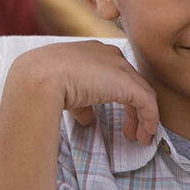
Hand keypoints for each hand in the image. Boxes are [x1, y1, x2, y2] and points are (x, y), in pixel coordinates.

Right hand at [8, 40, 158, 141]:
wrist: (39, 79)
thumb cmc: (42, 82)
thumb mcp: (64, 90)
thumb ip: (81, 103)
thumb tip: (87, 119)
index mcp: (93, 52)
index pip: (115, 75)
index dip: (119, 97)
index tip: (118, 117)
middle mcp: (109, 55)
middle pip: (130, 84)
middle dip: (133, 109)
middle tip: (132, 131)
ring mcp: (120, 67)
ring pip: (141, 93)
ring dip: (142, 117)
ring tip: (141, 136)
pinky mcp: (128, 83)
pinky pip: (147, 102)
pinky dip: (150, 118)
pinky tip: (146, 133)